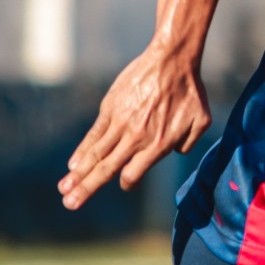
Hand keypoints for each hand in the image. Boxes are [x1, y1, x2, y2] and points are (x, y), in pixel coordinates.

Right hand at [59, 44, 211, 209]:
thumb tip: (175, 151)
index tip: (123, 184)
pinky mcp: (110, 108)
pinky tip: (72, 164)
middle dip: (87, 189)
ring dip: (78, 173)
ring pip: (96, 154)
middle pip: (107, 169)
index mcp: (157, 145)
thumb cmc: (190, 90)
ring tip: (64, 189)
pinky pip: (93, 134)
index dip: (126, 182)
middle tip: (70, 205)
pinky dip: (82, 150)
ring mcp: (120, 123)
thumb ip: (189, 142)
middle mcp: (136, 138)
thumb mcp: (201, 120)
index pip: (132, 174)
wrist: (171, 59)